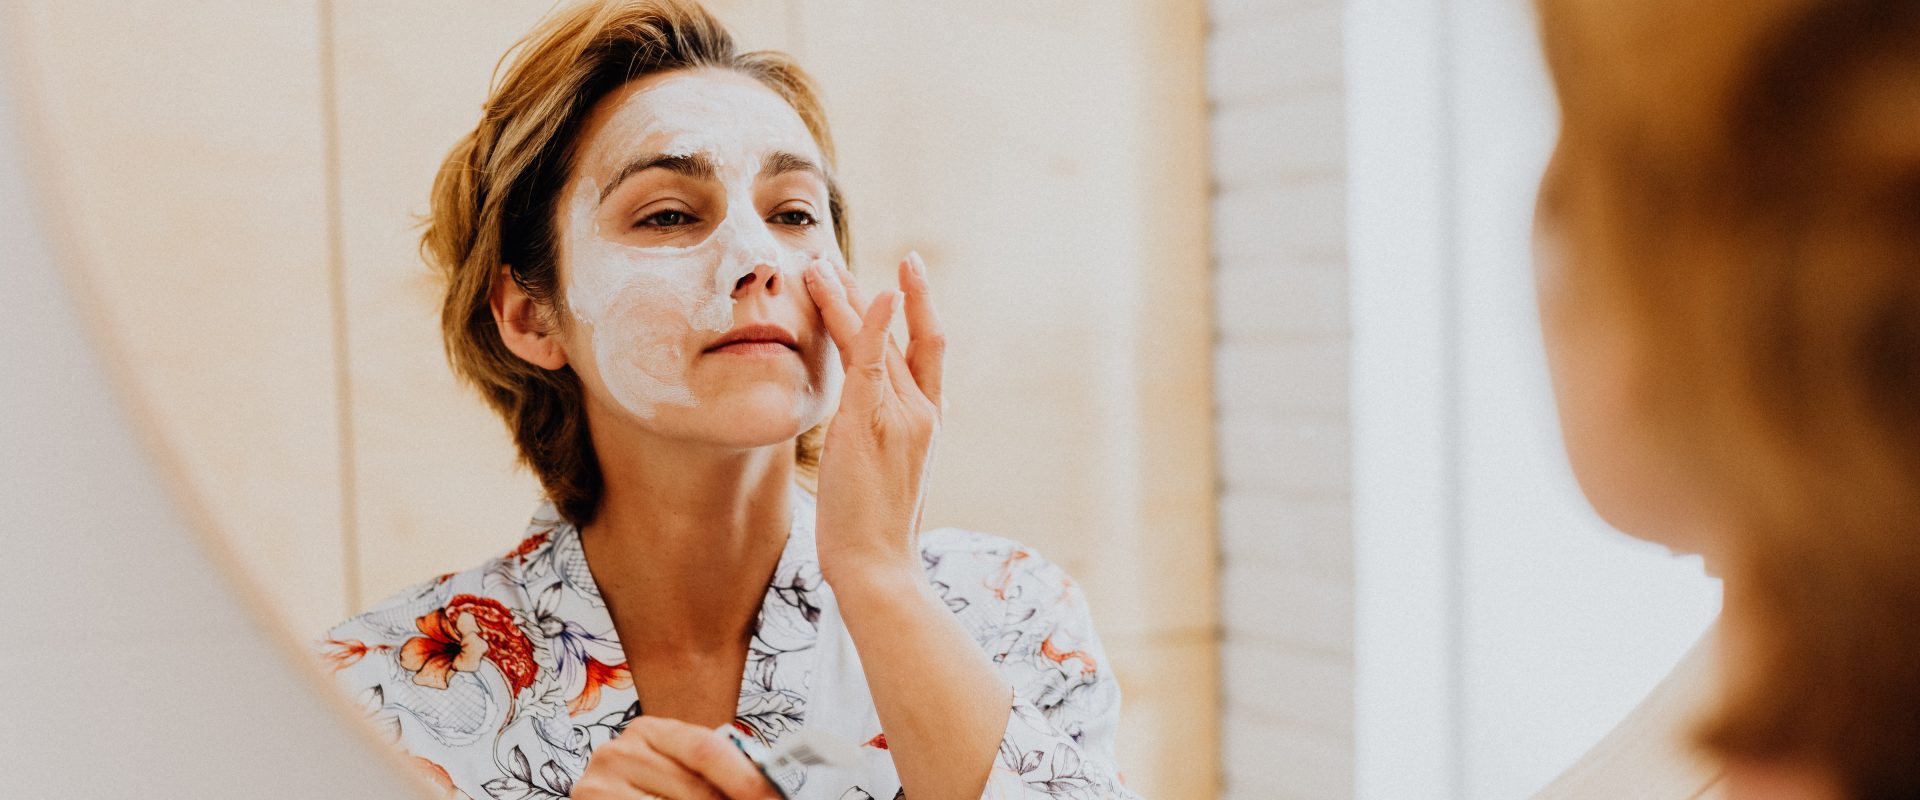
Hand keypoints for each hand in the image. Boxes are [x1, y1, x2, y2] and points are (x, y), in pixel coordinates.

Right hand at [570, 717, 779, 799]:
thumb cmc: (644, 793)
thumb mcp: (676, 775)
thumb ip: (711, 776)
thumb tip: (763, 789)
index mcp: (649, 731)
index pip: (706, 748)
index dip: (745, 778)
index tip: (773, 798)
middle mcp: (619, 751)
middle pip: (696, 789)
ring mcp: (598, 784)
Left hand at [802, 252, 944, 584]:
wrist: (879, 567)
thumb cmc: (873, 530)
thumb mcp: (880, 473)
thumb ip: (876, 436)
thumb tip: (855, 421)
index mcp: (927, 422)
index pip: (925, 350)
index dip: (918, 308)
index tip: (903, 274)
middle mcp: (921, 411)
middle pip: (897, 336)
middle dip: (868, 293)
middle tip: (839, 257)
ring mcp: (901, 415)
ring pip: (875, 341)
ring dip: (846, 297)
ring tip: (817, 264)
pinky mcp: (871, 423)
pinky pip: (872, 363)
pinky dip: (872, 323)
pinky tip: (871, 290)